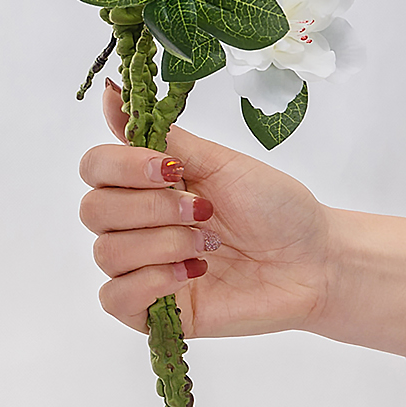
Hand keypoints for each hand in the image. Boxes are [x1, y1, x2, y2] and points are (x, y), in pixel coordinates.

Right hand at [78, 78, 333, 336]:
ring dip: (162, 245)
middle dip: (152, 208)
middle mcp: (138, 223)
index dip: (121, 166)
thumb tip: (111, 94)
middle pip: (93, 210)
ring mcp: (142, 268)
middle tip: (203, 211)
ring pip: (106, 253)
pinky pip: (115, 298)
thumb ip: (162, 136)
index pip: (95, 166)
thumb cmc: (273, 205)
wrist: (311, 261)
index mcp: (150, 181)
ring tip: (208, 245)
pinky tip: (192, 275)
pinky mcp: (152, 312)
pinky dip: (151, 283)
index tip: (168, 170)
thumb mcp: (218, 162)